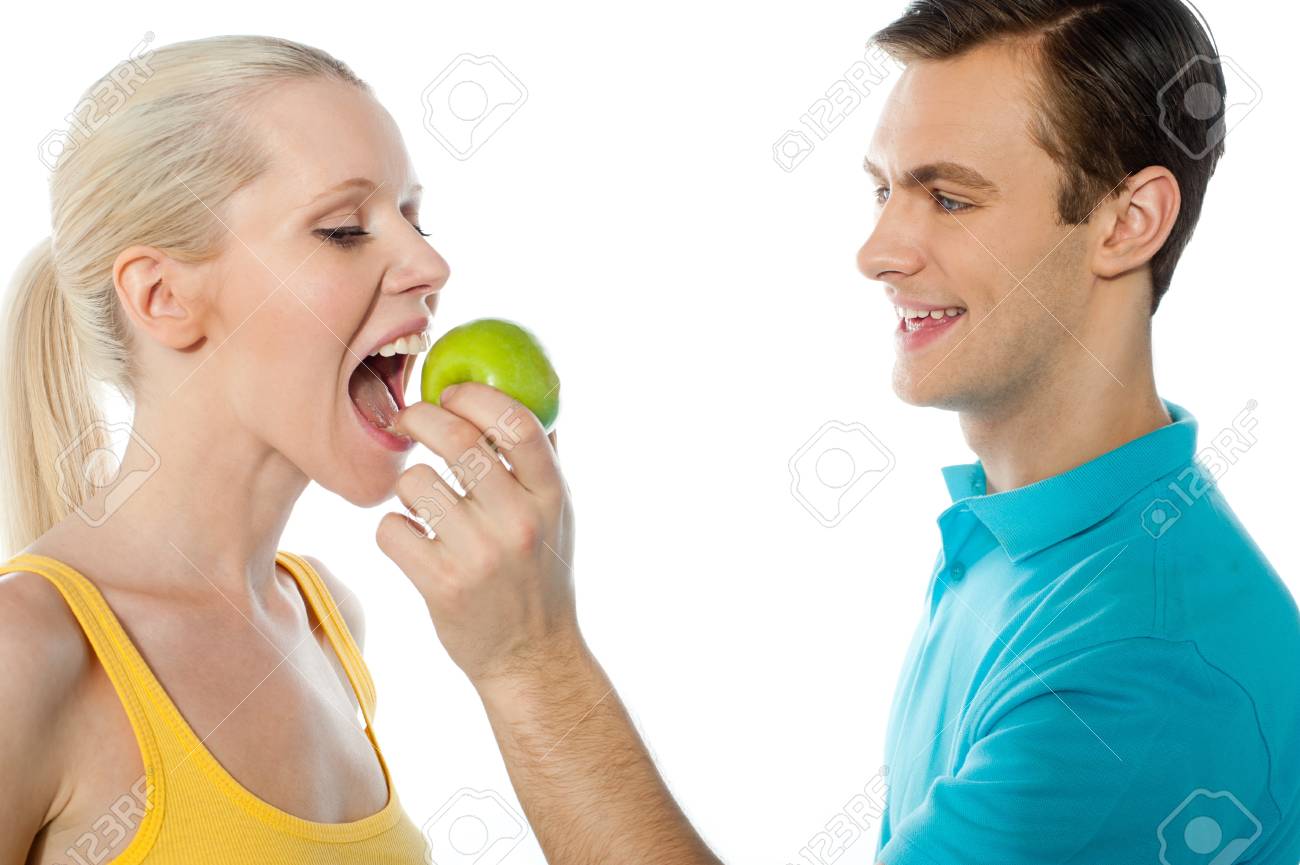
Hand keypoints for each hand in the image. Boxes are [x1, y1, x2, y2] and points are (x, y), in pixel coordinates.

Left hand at [375, 382, 578, 686]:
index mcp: (551, 496)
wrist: (532, 656)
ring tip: (426, 506)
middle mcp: (519, 522)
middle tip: (409, 419)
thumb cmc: (539, 573)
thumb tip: (523, 388)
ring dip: (409, 486)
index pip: (516, 422)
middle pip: (456, 439)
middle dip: (421, 417)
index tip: (451, 392)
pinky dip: (395, 530)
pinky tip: (417, 543)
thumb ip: (540, 457)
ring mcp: (480, 555)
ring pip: (414, 482)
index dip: (475, 395)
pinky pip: (391, 528)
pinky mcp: (441, 585)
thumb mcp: (558, 513)